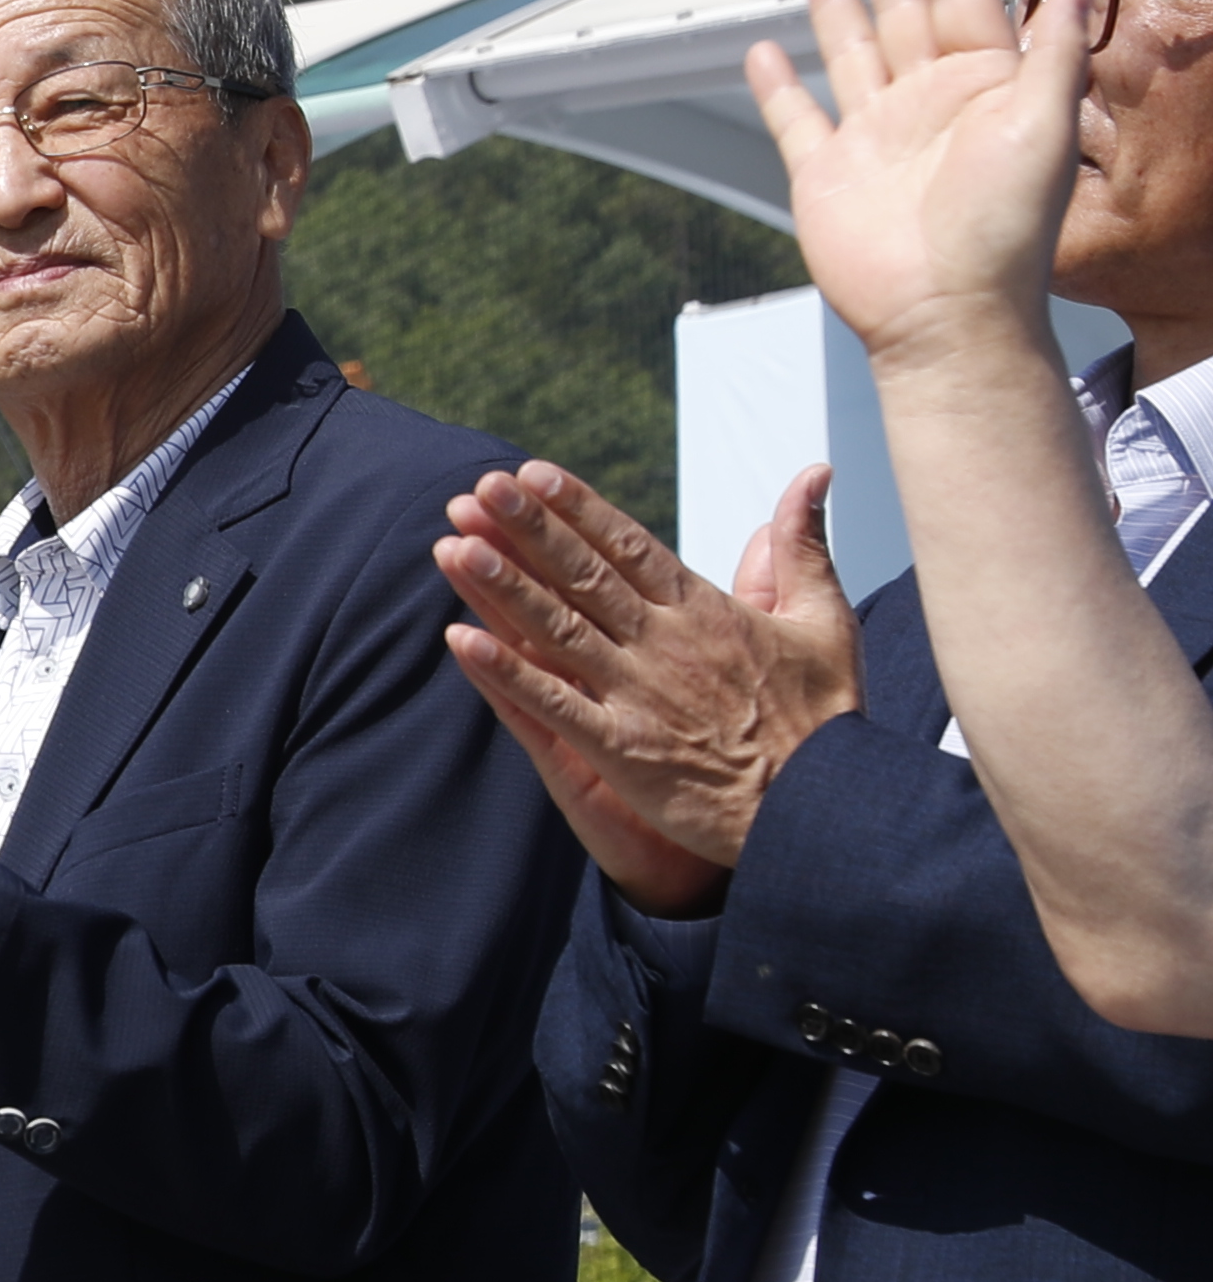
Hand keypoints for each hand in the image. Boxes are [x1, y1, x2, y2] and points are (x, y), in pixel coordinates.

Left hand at [434, 463, 859, 910]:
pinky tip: (461, 641)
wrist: (822, 807)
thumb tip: (813, 475)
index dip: (578, 508)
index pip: (629, 547)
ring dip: (503, 587)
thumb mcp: (826, 620)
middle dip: (529, 529)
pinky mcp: (623, 748)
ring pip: (558, 628)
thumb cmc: (825, 717)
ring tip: (455, 545)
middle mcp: (665, 643)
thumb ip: (801, 548)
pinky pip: (553, 704)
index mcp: (705, 611)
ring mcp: (639, 694)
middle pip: (583, 575)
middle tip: (479, 486)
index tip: (532, 473)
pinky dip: (506, 673)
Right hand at [748, 0, 1093, 380]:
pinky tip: (764, 52)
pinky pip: (796, 119)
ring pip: (851, 49)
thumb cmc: (1002, 233)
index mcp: (983, 87)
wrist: (945, 314)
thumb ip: (1055, 47)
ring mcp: (874, 138)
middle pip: (903, 9)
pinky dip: (778, 86)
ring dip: (837, 0)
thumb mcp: (1044, 124)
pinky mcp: (826, 175)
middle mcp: (928, 105)